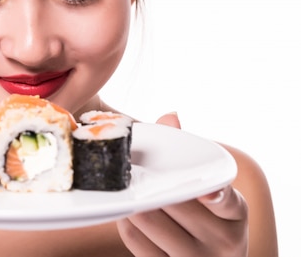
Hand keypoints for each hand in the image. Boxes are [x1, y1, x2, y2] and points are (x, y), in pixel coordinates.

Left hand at [117, 113, 248, 255]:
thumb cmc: (208, 219)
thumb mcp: (210, 191)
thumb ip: (191, 156)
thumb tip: (170, 117)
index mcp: (235, 215)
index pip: (228, 202)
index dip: (216, 196)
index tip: (205, 191)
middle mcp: (221, 242)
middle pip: (177, 206)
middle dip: (150, 184)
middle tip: (130, 167)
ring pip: (151, 221)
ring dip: (131, 199)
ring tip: (125, 186)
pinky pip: (136, 242)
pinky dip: (126, 222)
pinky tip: (124, 210)